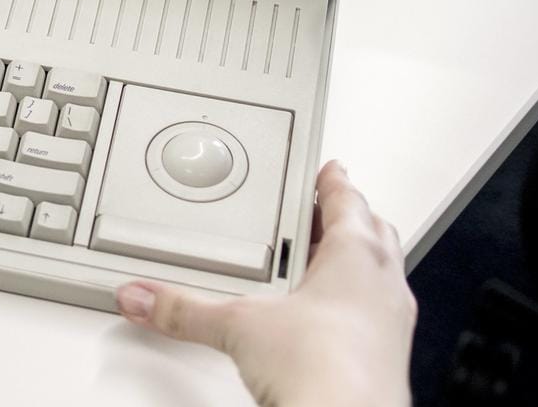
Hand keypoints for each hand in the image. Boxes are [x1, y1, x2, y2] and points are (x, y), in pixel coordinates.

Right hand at [115, 161, 415, 406]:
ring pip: (381, 276)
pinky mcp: (389, 358)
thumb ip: (184, 309)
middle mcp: (385, 284)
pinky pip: (377, 317)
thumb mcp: (237, 326)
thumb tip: (144, 296)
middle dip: (349, 220)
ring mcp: (392, 323)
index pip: (348, 200)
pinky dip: (355, 307)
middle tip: (321, 214)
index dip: (335, 182)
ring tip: (315, 268)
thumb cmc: (324, 367)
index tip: (330, 171)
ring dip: (354, 265)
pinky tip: (324, 323)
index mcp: (357, 254)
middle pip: (374, 233)